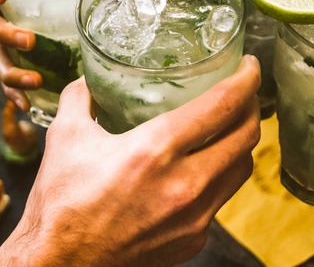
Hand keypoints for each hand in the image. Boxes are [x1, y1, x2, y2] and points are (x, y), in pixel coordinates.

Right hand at [0, 55, 261, 265]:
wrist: (61, 262)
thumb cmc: (61, 201)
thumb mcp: (65, 136)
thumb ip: (79, 98)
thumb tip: (87, 79)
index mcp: (154, 151)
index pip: (222, 105)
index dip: (246, 80)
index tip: (249, 66)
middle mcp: (185, 184)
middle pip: (246, 135)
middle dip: (252, 107)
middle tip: (244, 92)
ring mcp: (194, 216)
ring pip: (241, 168)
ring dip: (241, 142)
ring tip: (230, 126)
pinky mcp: (193, 238)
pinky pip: (221, 198)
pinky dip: (219, 175)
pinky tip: (203, 166)